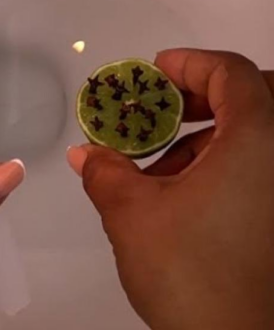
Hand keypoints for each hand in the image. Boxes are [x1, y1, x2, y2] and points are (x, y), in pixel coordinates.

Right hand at [68, 49, 273, 329]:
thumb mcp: (133, 214)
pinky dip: (218, 165)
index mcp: (258, 141)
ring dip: (202, 139)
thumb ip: (104, 172)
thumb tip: (83, 154)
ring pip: (250, 135)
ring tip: (157, 165)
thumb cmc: (192, 276)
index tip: (153, 71)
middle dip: (198, 99)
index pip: (232, 72)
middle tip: (159, 111)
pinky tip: (180, 192)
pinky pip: (255, 165)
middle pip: (250, 96)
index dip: (188, 63)